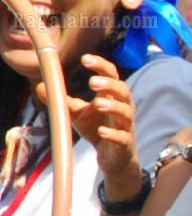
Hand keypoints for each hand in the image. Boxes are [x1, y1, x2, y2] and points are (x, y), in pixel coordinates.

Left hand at [40, 54, 138, 178]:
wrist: (112, 156)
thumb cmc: (96, 128)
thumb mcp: (77, 113)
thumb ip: (63, 100)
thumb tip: (41, 85)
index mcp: (112, 97)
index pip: (111, 76)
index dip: (101, 66)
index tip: (85, 59)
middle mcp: (122, 108)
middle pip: (124, 91)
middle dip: (110, 85)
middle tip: (92, 82)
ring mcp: (125, 126)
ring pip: (126, 113)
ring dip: (114, 107)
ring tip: (98, 104)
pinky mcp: (125, 144)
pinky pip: (123, 137)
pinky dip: (113, 134)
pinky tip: (102, 131)